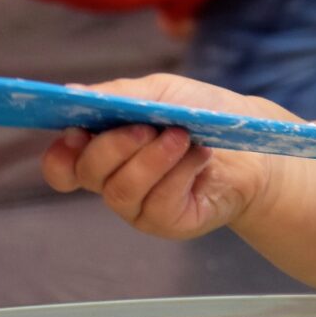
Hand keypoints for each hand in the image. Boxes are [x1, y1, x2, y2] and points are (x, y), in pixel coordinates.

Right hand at [40, 73, 283, 241]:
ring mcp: (141, 207)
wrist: (254, 140)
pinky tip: (200, 156)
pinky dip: (179, 174)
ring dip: (153, 159)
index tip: (76, 133)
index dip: (62, 156)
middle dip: (115, 146)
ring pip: (122, 191)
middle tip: (148, 127)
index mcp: (105, 151)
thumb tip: (71, 93)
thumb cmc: (202, 113)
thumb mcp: (160, 93)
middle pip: (89, 173)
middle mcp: (115, 183)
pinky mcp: (170, 223)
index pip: (64, 167)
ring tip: (183, 137)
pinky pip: (158, 205)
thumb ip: (118, 96)